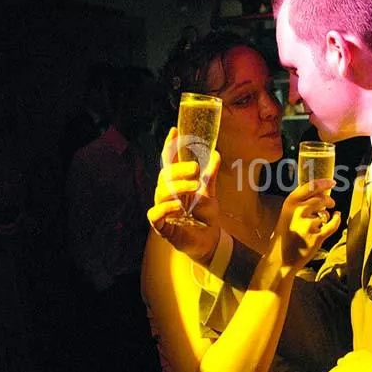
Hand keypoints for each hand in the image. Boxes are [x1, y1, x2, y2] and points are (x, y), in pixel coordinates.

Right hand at [147, 127, 220, 263]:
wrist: (210, 241)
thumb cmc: (205, 216)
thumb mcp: (209, 192)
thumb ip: (209, 175)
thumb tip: (215, 154)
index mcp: (177, 183)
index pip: (169, 162)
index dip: (170, 146)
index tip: (174, 131)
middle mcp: (167, 194)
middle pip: (165, 175)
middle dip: (179, 169)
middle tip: (195, 168)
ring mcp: (163, 209)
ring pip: (161, 192)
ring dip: (178, 187)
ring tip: (194, 187)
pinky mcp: (161, 225)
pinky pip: (155, 214)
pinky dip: (166, 208)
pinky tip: (178, 206)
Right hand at [269, 179, 339, 272]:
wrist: (280, 258)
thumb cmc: (285, 235)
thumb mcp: (287, 214)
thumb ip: (299, 203)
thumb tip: (319, 192)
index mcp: (290, 203)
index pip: (310, 187)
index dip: (323, 183)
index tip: (332, 182)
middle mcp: (299, 211)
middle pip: (321, 199)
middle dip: (328, 200)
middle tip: (331, 203)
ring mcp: (308, 224)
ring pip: (325, 214)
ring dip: (327, 215)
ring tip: (321, 221)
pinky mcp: (316, 237)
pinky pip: (333, 225)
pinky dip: (337, 220)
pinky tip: (337, 217)